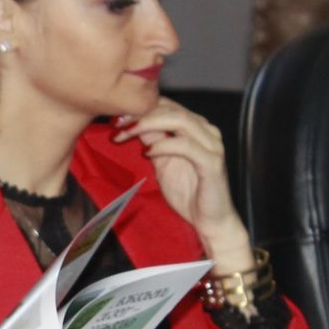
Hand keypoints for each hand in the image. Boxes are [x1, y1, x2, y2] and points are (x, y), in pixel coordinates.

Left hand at [112, 100, 253, 268]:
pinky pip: (186, 145)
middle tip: (117, 124)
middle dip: (141, 114)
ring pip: (180, 120)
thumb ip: (152, 141)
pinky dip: (164, 145)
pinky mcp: (212, 162)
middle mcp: (207, 132)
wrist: (210, 221)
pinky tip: (147, 152)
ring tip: (127, 133)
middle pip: (172, 109)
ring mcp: (212, 145)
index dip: (140, 108)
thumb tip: (132, 123)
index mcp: (196, 128)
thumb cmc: (189, 193)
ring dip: (149, 124)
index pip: (168, 106)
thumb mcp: (162, 163)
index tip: (116, 119)